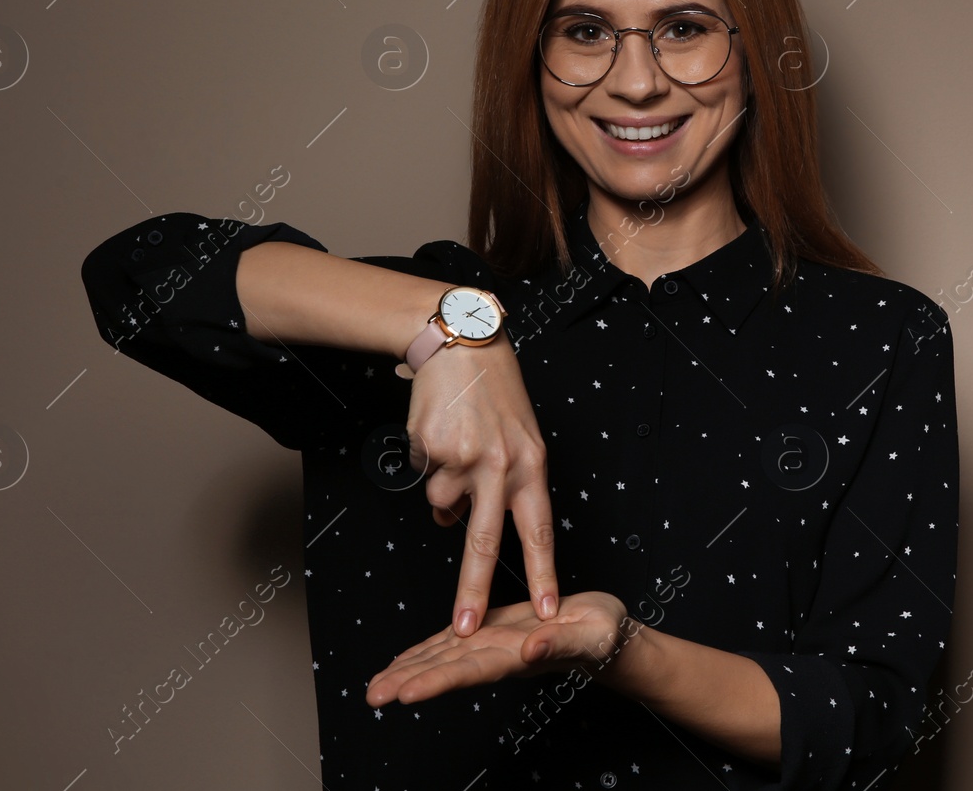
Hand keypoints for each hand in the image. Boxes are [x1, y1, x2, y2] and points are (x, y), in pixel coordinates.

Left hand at [365, 592, 629, 706]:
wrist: (607, 633)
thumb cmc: (604, 634)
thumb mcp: (592, 633)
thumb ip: (562, 644)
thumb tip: (532, 649)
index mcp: (518, 655)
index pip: (471, 670)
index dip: (437, 681)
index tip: (406, 693)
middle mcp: (499, 654)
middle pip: (447, 669)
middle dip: (409, 681)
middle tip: (374, 694)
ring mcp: (493, 644)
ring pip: (444, 658)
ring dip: (410, 670)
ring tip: (377, 685)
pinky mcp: (493, 631)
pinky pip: (453, 643)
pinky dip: (427, 651)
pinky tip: (407, 659)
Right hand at [405, 336, 559, 637]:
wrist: (463, 344)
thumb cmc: (494, 393)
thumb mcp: (519, 437)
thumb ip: (504, 485)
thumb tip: (458, 524)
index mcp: (532, 465)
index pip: (540, 530)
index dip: (543, 573)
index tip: (549, 611)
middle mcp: (502, 465)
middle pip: (484, 539)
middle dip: (472, 589)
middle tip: (465, 627)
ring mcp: (465, 457)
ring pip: (442, 504)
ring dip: (442, 488)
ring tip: (453, 446)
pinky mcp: (433, 448)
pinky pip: (423, 475)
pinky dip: (426, 460)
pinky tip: (438, 430)